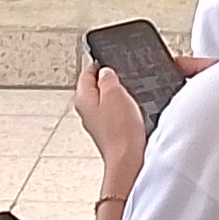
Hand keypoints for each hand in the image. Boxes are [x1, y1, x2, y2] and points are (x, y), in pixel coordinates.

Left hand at [73, 58, 152, 200]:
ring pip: (108, 100)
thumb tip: (106, 72)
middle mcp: (88, 111)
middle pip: (97, 86)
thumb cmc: (119, 131)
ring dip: (120, 96)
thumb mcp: (114, 93)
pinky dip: (126, 110)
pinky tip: (136, 112)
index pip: (87, 72)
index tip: (111, 58)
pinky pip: (118, 114)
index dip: (100, 62)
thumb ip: (107, 78)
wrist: (130, 160)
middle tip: (125, 76)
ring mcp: (100, 123)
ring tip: (132, 95)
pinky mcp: (113, 133)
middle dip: (111, 80)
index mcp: (82, 98)